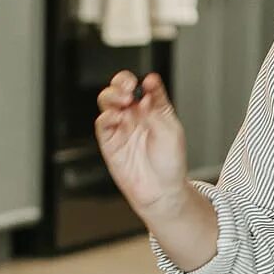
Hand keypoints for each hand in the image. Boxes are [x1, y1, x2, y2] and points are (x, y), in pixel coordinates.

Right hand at [95, 71, 187, 217]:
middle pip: (120, 90)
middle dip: (121, 82)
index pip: (144, 88)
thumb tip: (147, 86)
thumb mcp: (171, 130)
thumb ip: (156, 108)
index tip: (149, 82)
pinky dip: (107, 116)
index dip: (145, 82)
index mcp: (152, 110)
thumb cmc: (170, 163)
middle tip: (129, 86)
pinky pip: (102, 124)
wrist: (162, 191)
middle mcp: (135, 116)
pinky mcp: (110, 143)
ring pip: (107, 103)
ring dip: (112, 96)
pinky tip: (117, 117)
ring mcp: (121, 128)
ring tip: (124, 100)